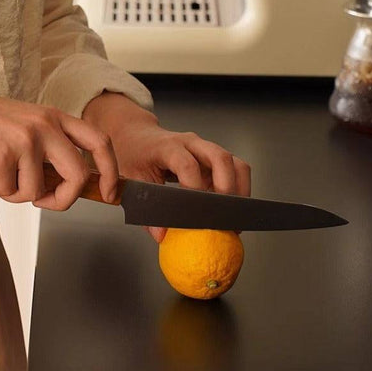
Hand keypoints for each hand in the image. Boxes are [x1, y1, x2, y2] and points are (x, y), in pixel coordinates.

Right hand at [0, 84, 119, 209]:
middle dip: (63, 199)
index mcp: (54, 116)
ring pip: (36, 191)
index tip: (109, 191)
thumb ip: (48, 149)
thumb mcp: (23, 126)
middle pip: (77, 176)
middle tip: (44, 202)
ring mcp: (25, 139)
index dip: (110, 170)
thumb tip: (69, 186)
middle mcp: (45, 125)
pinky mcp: (3, 154)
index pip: (99, 142)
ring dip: (15, 193)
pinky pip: (8, 192)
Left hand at [82, 92, 250, 242]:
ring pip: (235, 163)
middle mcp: (191, 143)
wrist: (137, 135)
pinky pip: (235, 169)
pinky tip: (229, 210)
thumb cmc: (134, 155)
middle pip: (221, 158)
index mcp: (167, 147)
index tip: (194, 213)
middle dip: (227, 188)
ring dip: (239, 190)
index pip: (187, 164)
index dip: (194, 188)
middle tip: (223, 216)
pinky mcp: (214, 157)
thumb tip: (161, 236)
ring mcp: (206, 149)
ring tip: (233, 216)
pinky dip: (238, 189)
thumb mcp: (133, 181)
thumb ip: (146, 209)